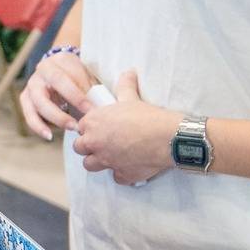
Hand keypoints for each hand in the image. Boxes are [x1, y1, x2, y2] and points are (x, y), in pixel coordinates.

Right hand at [20, 49, 98, 138]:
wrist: (58, 71)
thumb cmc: (77, 78)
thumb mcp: (87, 77)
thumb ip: (91, 89)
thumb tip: (100, 107)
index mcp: (61, 59)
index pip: (72, 75)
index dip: (81, 93)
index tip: (93, 110)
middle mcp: (43, 69)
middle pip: (55, 83)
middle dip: (71, 101)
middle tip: (83, 119)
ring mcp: (32, 83)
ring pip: (39, 101)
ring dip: (56, 117)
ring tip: (70, 128)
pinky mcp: (25, 97)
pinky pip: (29, 113)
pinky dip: (38, 126)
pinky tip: (49, 136)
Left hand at [70, 71, 176, 186]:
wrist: (169, 137)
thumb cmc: (148, 115)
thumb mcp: (132, 97)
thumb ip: (125, 85)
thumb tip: (128, 72)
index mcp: (92, 123)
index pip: (80, 127)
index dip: (90, 128)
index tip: (100, 127)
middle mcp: (94, 143)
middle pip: (80, 148)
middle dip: (89, 146)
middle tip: (103, 142)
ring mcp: (107, 161)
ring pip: (90, 165)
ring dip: (98, 161)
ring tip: (112, 155)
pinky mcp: (122, 174)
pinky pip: (115, 177)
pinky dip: (121, 173)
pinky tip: (130, 166)